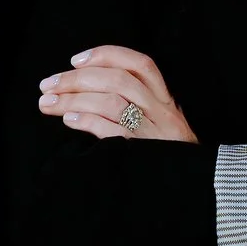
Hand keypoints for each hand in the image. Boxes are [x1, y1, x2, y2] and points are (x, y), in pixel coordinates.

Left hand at [37, 44, 197, 142]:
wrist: (199, 190)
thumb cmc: (170, 158)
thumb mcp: (162, 128)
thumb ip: (138, 108)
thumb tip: (88, 92)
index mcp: (166, 102)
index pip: (140, 64)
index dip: (107, 55)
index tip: (76, 60)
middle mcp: (162, 113)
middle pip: (118, 80)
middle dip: (77, 78)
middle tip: (47, 84)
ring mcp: (154, 133)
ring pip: (112, 102)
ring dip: (74, 98)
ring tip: (47, 103)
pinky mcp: (143, 155)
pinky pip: (111, 131)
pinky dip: (87, 121)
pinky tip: (68, 120)